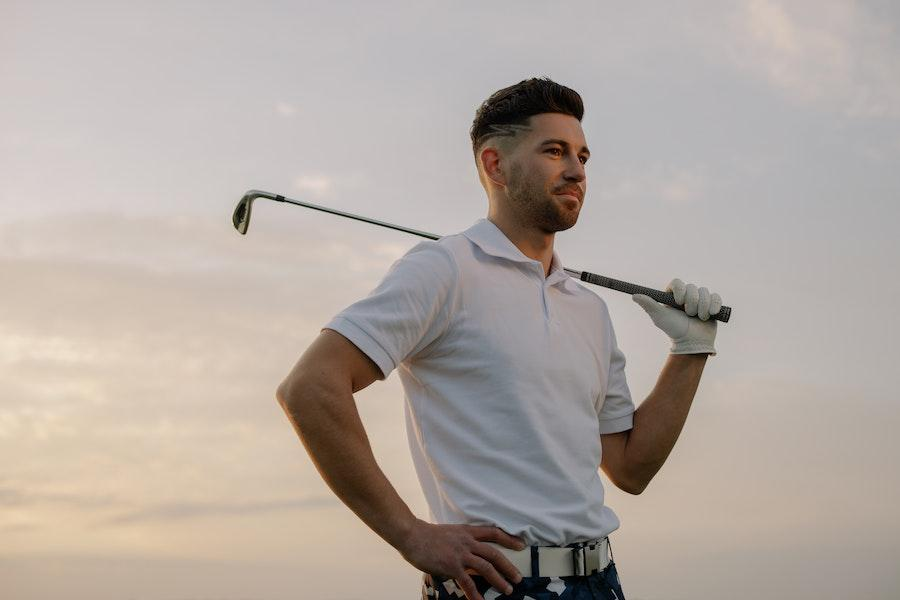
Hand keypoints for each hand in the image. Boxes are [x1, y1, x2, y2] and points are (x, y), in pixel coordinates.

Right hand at [398, 518, 525, 599]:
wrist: (411, 534)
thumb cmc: (426, 535)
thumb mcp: (449, 534)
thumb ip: (460, 543)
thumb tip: (468, 555)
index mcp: (467, 532)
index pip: (493, 533)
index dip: (509, 538)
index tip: (521, 545)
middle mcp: (467, 542)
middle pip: (494, 553)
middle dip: (508, 566)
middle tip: (518, 577)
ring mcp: (460, 554)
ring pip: (486, 567)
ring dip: (499, 580)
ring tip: (508, 590)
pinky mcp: (452, 566)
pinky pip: (467, 582)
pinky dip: (475, 594)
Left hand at [632, 278, 721, 354]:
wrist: (692, 342)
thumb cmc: (674, 330)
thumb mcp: (660, 317)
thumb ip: (648, 305)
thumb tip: (634, 295)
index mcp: (673, 295)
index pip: (677, 282)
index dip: (680, 289)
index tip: (679, 302)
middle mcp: (686, 295)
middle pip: (692, 287)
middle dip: (692, 302)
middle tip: (689, 314)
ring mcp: (700, 299)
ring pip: (705, 292)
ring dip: (702, 306)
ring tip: (699, 318)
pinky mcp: (712, 304)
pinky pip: (716, 297)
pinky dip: (714, 305)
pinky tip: (710, 314)